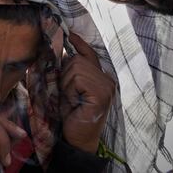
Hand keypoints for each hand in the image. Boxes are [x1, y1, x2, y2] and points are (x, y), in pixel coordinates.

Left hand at [59, 33, 115, 152]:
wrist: (77, 137)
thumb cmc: (72, 114)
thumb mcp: (69, 88)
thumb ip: (71, 73)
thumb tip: (64, 53)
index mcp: (101, 78)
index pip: (90, 55)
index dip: (80, 44)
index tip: (71, 35)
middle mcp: (108, 80)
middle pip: (78, 59)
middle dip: (65, 76)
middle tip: (69, 95)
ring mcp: (106, 86)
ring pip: (76, 67)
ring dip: (66, 84)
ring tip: (72, 99)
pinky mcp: (101, 93)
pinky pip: (77, 78)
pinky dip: (70, 90)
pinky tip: (74, 102)